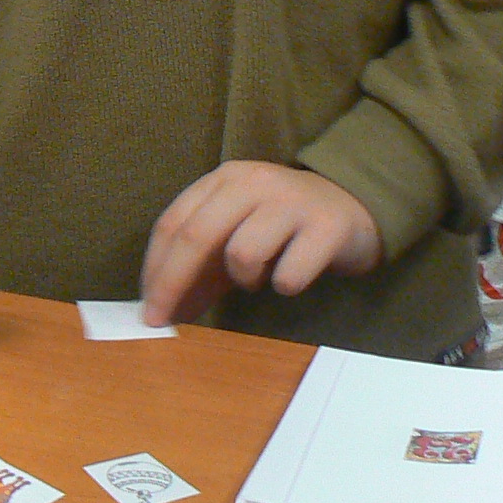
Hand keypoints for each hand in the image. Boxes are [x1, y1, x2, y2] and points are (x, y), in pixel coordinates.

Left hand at [139, 161, 384, 327]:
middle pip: (196, 236)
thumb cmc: (283, 228)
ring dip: (242, 281)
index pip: (173, 223)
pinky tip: (292, 277)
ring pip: (241, 254)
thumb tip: (162, 309)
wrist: (355, 208)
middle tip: (164, 322)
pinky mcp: (328, 227)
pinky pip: (288, 275)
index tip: (147, 308)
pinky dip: (283, 286)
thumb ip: (201, 264)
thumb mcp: (237, 233)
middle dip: (172, 284)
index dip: (154, 268)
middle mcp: (254, 182)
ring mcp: (292, 201)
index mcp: (224, 179)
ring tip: (260, 279)